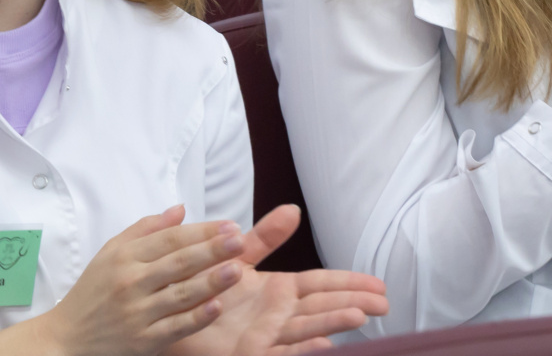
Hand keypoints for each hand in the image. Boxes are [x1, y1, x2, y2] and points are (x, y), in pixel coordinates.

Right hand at [33, 205, 249, 355]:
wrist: (63, 340)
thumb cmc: (92, 292)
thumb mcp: (111, 253)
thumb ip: (146, 229)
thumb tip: (180, 209)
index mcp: (125, 258)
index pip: (170, 239)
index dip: (202, 231)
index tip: (230, 225)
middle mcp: (130, 284)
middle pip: (178, 263)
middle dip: (212, 250)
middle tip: (240, 240)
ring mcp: (136, 314)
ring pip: (180, 295)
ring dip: (211, 282)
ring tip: (237, 269)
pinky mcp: (141, 342)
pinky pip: (174, 328)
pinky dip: (196, 318)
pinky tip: (217, 307)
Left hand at [167, 206, 388, 355]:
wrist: (167, 320)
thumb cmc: (202, 293)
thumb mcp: (235, 259)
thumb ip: (264, 237)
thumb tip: (293, 210)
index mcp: (279, 292)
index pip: (323, 285)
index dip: (351, 284)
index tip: (379, 284)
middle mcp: (277, 315)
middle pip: (324, 306)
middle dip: (354, 303)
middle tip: (384, 303)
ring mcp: (265, 337)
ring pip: (306, 328)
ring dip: (332, 323)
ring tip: (360, 316)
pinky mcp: (248, 355)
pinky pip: (280, 353)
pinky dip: (302, 350)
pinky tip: (323, 345)